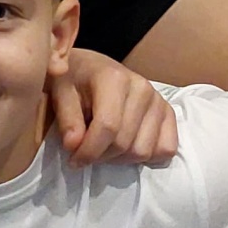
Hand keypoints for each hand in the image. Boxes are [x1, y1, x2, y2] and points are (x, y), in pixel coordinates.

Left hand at [48, 49, 178, 165]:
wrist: (90, 67)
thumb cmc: (73, 80)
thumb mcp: (59, 92)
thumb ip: (67, 119)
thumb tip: (73, 146)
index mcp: (114, 79)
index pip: (107, 127)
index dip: (89, 151)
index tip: (74, 160)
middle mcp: (142, 88)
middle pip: (125, 143)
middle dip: (101, 156)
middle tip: (85, 153)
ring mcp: (158, 100)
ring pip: (144, 150)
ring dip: (120, 159)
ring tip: (103, 147)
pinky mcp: (168, 113)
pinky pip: (166, 148)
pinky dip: (147, 156)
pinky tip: (126, 146)